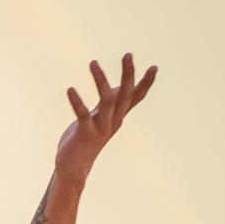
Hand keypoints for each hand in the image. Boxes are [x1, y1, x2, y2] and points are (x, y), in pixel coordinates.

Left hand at [55, 53, 157, 187]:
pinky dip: (77, 102)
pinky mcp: (84, 134)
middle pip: (126, 95)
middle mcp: (113, 121)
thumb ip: (108, 105)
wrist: (73, 169)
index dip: (146, 83)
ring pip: (107, 101)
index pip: (135, 98)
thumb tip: (118, 88)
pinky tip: (70, 89)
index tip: (154, 67)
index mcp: (117, 117)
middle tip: (128, 54)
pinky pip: (83, 115)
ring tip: (93, 62)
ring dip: (100, 80)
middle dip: (128, 74)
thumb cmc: (84, 141)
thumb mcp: (99, 119)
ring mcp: (100, 128)